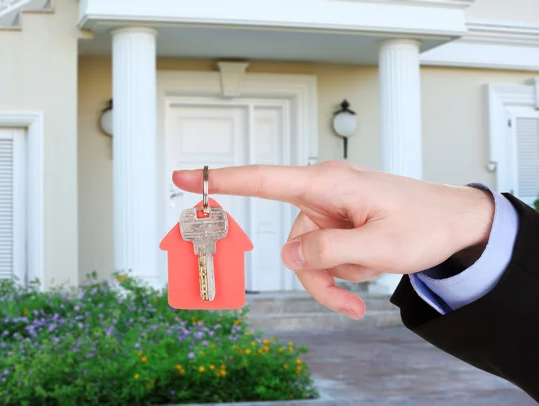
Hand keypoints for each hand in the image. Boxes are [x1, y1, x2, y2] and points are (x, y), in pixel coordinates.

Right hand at [172, 161, 493, 318]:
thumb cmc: (425, 222)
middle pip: (291, 243)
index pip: (262, 179)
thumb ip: (328, 251)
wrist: (454, 221)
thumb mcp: (380, 246)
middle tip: (348, 298)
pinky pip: (322, 257)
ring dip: (334, 277)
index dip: (221, 179)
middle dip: (316, 275)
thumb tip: (290, 254)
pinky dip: (341, 272)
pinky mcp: (335, 223)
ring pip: (307, 257)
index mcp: (327, 183)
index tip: (187, 176)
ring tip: (368, 278)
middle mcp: (322, 193)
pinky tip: (367, 271)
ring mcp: (328, 209)